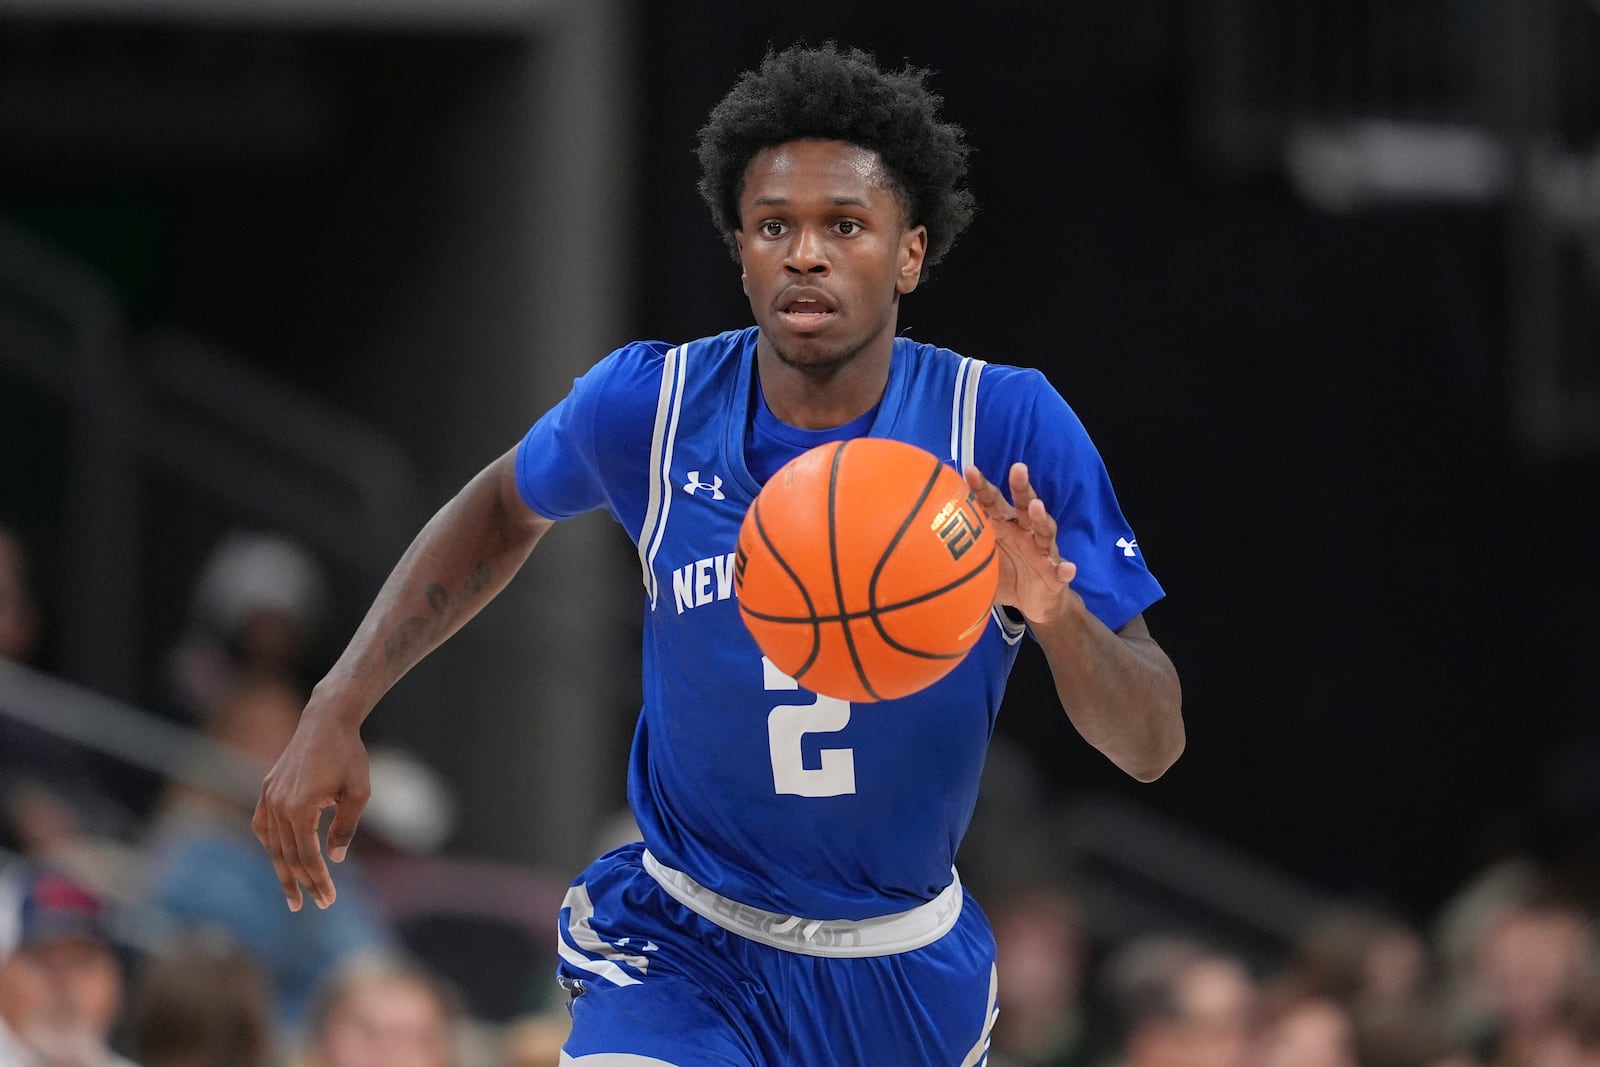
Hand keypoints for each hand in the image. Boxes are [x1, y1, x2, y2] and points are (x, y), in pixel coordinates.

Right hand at [251, 697, 369, 911]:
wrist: (326, 722)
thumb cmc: (349, 755)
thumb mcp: (358, 792)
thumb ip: (345, 828)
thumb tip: (335, 860)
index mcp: (300, 807)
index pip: (306, 856)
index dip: (318, 880)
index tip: (329, 899)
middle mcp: (278, 805)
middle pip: (287, 856)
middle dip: (302, 883)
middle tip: (316, 905)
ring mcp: (268, 796)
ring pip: (272, 845)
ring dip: (282, 871)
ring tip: (293, 895)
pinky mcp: (267, 789)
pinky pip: (263, 826)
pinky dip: (270, 845)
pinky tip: (279, 859)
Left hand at [965, 462, 1079, 625]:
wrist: (1034, 604)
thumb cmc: (1004, 575)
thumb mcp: (978, 564)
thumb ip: (955, 555)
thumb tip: (913, 554)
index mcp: (1004, 526)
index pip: (993, 502)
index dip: (982, 487)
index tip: (969, 470)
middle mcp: (1025, 532)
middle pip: (1023, 505)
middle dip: (1021, 487)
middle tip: (1017, 468)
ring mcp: (1042, 551)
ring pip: (1045, 530)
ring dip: (1042, 517)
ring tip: (1037, 507)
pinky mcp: (1056, 573)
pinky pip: (1062, 570)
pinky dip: (1065, 568)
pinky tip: (1066, 568)